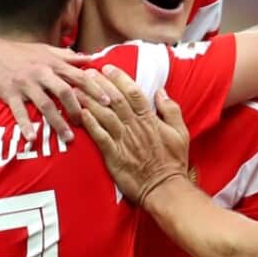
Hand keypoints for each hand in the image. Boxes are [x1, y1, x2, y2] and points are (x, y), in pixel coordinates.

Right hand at [0, 34, 109, 142]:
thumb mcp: (44, 49)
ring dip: (58, 123)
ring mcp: (25, 84)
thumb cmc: (18, 52)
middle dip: (78, 109)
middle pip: (65, 92)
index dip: (94, 89)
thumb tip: (89, 58)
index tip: (108, 101)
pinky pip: (19, 111)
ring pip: (45, 105)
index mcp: (52, 63)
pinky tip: (32, 138)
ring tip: (68, 138)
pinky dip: (25, 125)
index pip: (78, 76)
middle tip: (88, 124)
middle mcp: (41, 73)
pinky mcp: (9, 93)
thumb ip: (67, 56)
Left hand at [78, 66, 188, 205]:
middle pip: (115, 100)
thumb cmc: (173, 161)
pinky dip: (90, 124)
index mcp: (150, 120)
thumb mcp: (181, 132)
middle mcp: (135, 127)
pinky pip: (99, 137)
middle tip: (86, 72)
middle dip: (99, 84)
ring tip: (76, 89)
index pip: (133, 93)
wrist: (165, 189)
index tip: (107, 68)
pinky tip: (80, 113)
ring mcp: (124, 141)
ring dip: (89, 100)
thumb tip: (161, 91)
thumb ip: (171, 110)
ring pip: (104, 115)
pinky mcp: (114, 156)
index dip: (119, 78)